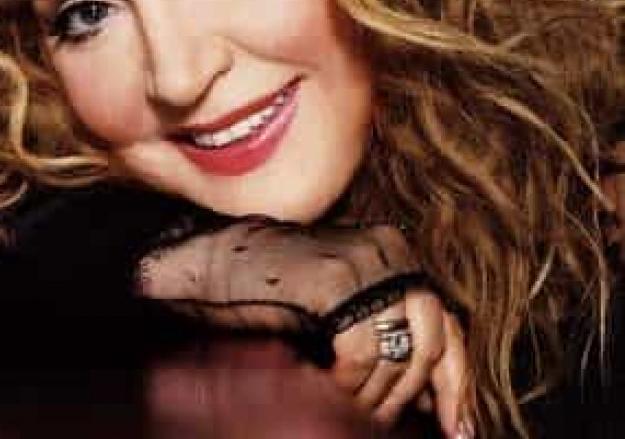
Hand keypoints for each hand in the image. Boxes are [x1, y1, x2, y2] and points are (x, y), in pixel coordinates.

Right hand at [138, 218, 468, 437]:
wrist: (215, 264)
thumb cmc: (274, 293)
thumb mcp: (344, 309)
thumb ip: (387, 334)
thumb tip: (436, 396)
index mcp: (394, 253)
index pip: (448, 322)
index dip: (456, 383)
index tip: (457, 429)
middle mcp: (388, 250)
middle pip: (432, 337)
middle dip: (410, 393)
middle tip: (382, 422)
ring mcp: (364, 259)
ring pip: (400, 349)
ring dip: (377, 395)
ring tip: (349, 407)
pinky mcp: (335, 277)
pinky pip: (362, 349)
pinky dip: (350, 381)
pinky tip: (327, 383)